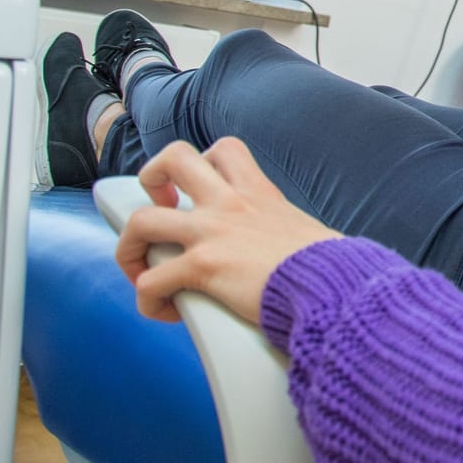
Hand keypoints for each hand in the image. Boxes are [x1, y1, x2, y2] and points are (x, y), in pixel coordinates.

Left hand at [114, 137, 340, 325]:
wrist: (333, 287)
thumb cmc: (331, 268)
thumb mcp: (308, 233)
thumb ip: (289, 235)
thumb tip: (298, 256)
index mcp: (259, 194)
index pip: (224, 150)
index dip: (200, 163)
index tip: (199, 189)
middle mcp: (230, 204)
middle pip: (172, 159)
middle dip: (151, 179)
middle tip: (160, 208)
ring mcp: (212, 233)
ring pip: (141, 220)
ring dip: (130, 246)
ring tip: (141, 268)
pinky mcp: (203, 267)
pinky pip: (150, 281)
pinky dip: (148, 299)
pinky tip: (165, 311)